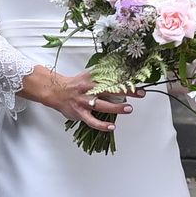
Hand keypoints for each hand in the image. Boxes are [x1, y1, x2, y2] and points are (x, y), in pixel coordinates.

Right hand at [21, 66, 135, 131]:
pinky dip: (102, 125)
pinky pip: (92, 121)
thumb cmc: (74, 85)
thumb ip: (103, 74)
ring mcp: (84, 102)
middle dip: (126, 91)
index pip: (112, 78)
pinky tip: (112, 127)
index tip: (138, 80)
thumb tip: (119, 69)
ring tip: (129, 109)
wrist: (55, 91)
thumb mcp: (88, 76)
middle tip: (140, 93)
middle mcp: (89, 90)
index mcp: (92, 79)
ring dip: (116, 108)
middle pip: (110, 90)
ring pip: (102, 105)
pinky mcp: (80, 113)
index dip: (126, 79)